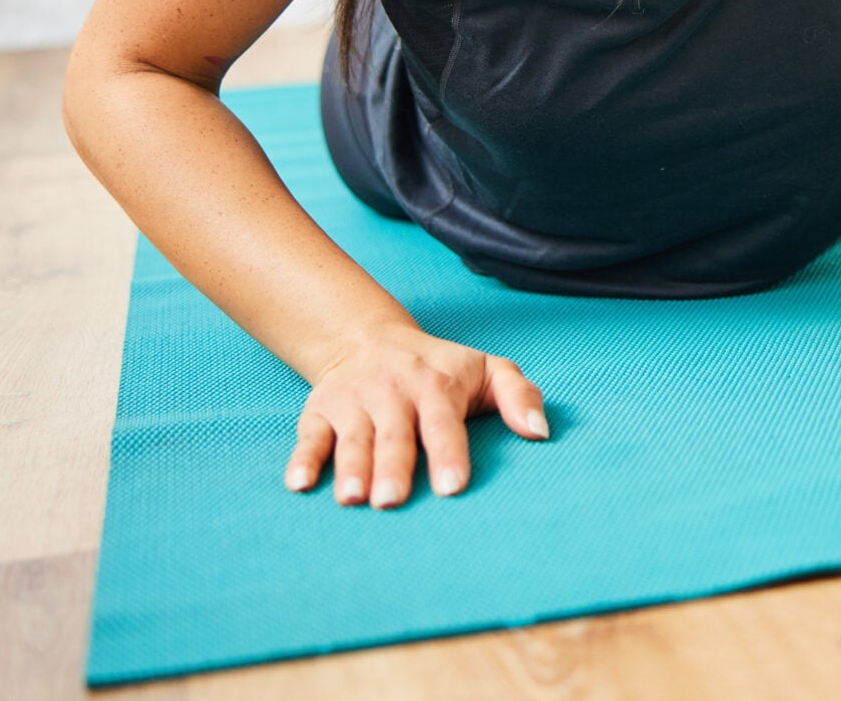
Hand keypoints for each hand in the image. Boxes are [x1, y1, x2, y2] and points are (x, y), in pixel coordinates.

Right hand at [288, 323, 548, 507]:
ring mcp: (355, 403)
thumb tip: (541, 433)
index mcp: (437, 386)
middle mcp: (393, 393)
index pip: (444, 423)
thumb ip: (519, 396)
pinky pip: (310, 436)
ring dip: (351, 468)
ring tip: (352, 499)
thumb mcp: (487, 369)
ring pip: (352, 438)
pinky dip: (303, 459)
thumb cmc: (440, 368)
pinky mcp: (320, 412)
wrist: (369, 339)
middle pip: (394, 435)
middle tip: (392, 500)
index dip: (448, 454)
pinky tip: (299, 484)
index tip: (452, 488)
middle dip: (393, 467)